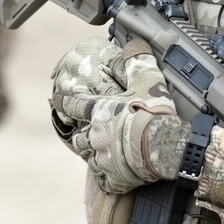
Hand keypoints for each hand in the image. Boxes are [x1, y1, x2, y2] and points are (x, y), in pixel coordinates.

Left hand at [51, 37, 187, 193]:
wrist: (166, 146)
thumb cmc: (154, 113)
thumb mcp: (148, 79)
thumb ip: (138, 61)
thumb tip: (134, 44)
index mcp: (100, 111)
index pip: (73, 105)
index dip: (64, 102)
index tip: (58, 100)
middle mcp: (96, 135)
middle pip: (79, 138)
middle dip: (83, 135)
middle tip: (91, 133)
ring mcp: (103, 159)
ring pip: (90, 158)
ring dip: (95, 155)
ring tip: (105, 154)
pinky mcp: (114, 178)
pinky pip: (106, 180)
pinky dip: (110, 177)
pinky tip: (116, 175)